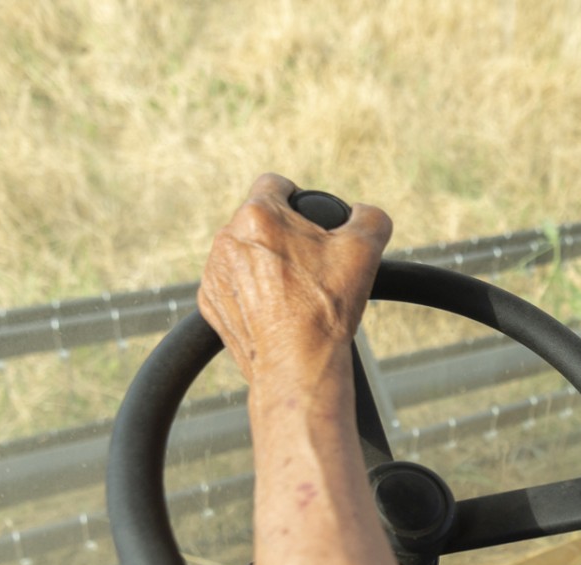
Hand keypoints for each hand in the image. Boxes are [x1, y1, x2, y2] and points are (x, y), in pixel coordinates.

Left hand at [197, 174, 392, 383]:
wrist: (297, 365)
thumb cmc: (326, 308)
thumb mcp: (364, 251)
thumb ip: (369, 217)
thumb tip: (364, 213)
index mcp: (258, 216)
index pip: (275, 183)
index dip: (297, 197)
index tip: (310, 221)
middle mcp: (227, 239)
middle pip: (259, 220)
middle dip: (284, 236)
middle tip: (311, 264)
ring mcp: (214, 273)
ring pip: (244, 252)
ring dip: (265, 263)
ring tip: (294, 291)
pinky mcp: (210, 303)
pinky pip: (232, 284)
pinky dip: (251, 292)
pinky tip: (277, 309)